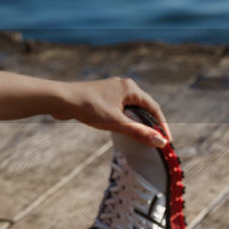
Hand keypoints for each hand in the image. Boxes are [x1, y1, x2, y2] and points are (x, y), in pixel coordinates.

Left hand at [55, 77, 172, 146]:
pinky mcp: (102, 96)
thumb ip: (138, 132)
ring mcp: (112, 90)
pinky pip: (120, 109)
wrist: (61, 99)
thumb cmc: (88, 108)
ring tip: (142, 137)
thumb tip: (161, 142)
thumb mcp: (116, 123)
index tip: (167, 140)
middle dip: (150, 124)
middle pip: (144, 107)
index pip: (154, 108)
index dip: (162, 125)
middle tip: (155, 141)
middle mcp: (123, 86)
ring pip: (131, 108)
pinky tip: (122, 129)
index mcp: (130, 88)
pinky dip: (125, 119)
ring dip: (137, 122)